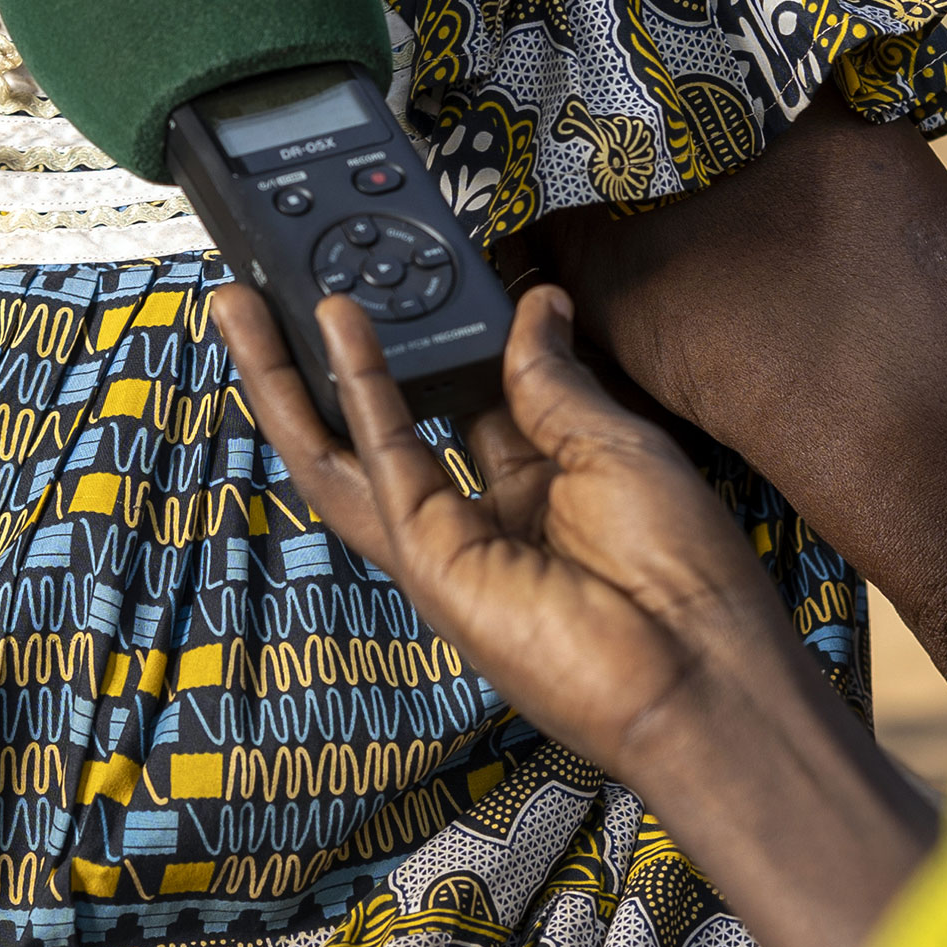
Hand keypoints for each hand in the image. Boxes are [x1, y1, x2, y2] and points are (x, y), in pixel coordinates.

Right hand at [212, 281, 794, 781]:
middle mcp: (475, 512)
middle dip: (311, 358)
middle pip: (370, 423)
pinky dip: (357, 387)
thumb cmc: (682, 571)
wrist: (700, 674)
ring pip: (338, 451)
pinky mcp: (428, 560)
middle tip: (268, 289)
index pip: (455, 392)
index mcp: (531, 483)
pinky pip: (381, 460)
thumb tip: (533, 302)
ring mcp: (442, 542)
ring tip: (245, 304)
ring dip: (287, 375)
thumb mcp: (615, 444)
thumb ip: (552, 377)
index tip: (400, 271)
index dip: (421, 333)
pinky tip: (335, 325)